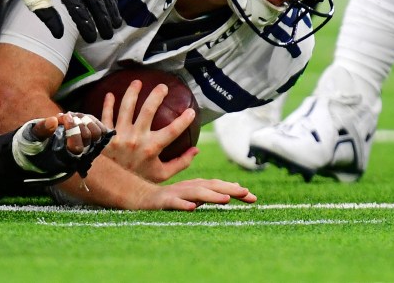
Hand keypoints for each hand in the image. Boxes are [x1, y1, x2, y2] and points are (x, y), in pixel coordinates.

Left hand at [6, 0, 121, 41]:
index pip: (79, 9)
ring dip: (111, 7)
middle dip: (104, 19)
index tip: (92, 39)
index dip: (87, 26)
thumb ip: (47, 17)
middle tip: (108, 35)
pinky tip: (112, 3)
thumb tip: (59, 35)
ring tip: (116, 22)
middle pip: (95, 0)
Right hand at [14, 112, 115, 183]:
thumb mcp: (32, 136)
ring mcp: (87, 147)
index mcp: (65, 158)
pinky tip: (81, 117)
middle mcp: (79, 155)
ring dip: (85, 120)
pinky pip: (101, 130)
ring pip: (98, 133)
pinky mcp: (91, 140)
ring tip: (73, 116)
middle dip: (77, 122)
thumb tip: (53, 121)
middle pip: (89, 137)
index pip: (76, 147)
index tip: (62, 117)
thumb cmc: (34, 143)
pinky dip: (92, 120)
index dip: (72, 130)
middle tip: (66, 116)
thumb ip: (41, 130)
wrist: (39, 147)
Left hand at [98, 85, 196, 181]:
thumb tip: (196, 150)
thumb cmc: (139, 178)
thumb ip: (180, 163)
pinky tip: (111, 94)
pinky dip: (108, 104)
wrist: (111, 186)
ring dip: (132, 93)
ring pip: (126, 108)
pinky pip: (106, 115)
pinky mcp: (105, 135)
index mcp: (151, 148)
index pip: (172, 131)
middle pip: (147, 111)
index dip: (183, 120)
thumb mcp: (162, 175)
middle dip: (156, 96)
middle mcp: (136, 139)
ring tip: (138, 82)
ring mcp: (119, 135)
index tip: (191, 110)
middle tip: (163, 87)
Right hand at [137, 178, 256, 210]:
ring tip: (225, 199)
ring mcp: (176, 193)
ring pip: (195, 193)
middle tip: (247, 194)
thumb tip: (235, 188)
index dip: (235, 190)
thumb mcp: (193, 194)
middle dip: (229, 190)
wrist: (140, 197)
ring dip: (211, 196)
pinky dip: (183, 204)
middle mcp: (188, 187)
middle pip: (211, 186)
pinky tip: (192, 208)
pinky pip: (174, 203)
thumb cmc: (169, 197)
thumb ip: (212, 191)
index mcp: (196, 186)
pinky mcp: (163, 201)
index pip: (219, 186)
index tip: (253, 197)